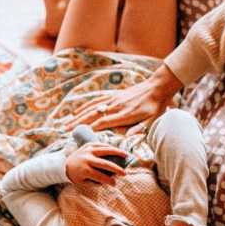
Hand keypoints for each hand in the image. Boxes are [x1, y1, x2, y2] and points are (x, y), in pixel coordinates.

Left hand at [65, 143, 126, 184]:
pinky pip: (101, 144)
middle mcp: (86, 159)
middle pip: (105, 164)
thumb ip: (95, 183)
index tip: (115, 184)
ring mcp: (88, 151)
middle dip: (116, 169)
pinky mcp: (88, 145)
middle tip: (124, 174)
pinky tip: (117, 150)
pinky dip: (110, 147)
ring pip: (105, 150)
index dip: (108, 181)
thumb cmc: (76, 175)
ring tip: (126, 155)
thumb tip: (111, 181)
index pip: (100, 176)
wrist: (64, 164)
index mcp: (84, 170)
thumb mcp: (83, 182)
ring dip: (117, 153)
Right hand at [66, 64, 181, 131]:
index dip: (91, 128)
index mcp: (124, 114)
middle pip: (93, 115)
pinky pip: (96, 101)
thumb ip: (140, 129)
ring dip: (78, 115)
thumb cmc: (156, 106)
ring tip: (67, 122)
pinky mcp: (113, 95)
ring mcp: (113, 100)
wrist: (158, 87)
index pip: (103, 122)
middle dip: (78, 123)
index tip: (80, 134)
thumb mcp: (152, 120)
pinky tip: (78, 110)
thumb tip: (128, 138)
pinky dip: (85, 106)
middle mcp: (115, 106)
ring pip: (92, 107)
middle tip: (66, 130)